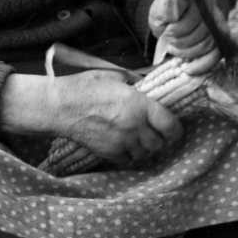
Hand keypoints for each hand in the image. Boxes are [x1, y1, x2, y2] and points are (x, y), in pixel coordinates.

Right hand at [3, 69, 182, 166]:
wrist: (61, 106)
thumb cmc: (85, 87)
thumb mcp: (114, 77)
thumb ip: (133, 84)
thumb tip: (142, 86)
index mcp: (140, 105)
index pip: (171, 125)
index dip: (176, 129)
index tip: (173, 129)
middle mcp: (135, 126)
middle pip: (160, 143)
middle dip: (160, 139)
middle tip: (156, 134)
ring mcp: (122, 142)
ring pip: (146, 153)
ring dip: (146, 148)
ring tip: (141, 141)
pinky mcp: (109, 152)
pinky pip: (129, 160)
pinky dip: (131, 156)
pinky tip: (127, 147)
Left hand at [148, 0, 221, 73]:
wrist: (168, 17)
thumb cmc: (163, 14)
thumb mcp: (159, 11)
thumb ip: (166, 11)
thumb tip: (174, 16)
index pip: (195, 14)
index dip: (180, 28)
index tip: (167, 33)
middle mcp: (210, 4)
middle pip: (204, 31)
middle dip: (183, 42)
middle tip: (170, 44)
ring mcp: (217, 20)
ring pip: (210, 44)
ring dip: (188, 52)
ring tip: (175, 50)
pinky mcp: (219, 36)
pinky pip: (217, 53)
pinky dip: (203, 64)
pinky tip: (189, 70)